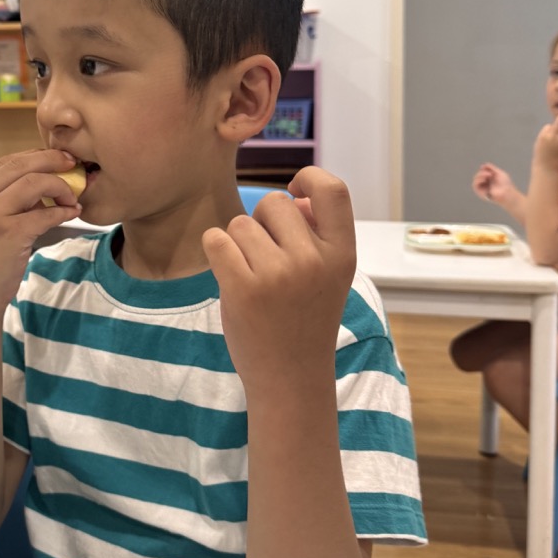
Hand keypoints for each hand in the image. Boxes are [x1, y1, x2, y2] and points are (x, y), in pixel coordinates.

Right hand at [0, 149, 82, 310]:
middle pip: (21, 165)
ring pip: (35, 182)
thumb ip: (8, 196)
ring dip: (61, 187)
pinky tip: (73, 213)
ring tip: (71, 198)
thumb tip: (47, 173)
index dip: (37, 157)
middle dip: (53, 160)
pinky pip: (46, 213)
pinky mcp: (9, 233)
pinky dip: (64, 211)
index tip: (59, 159)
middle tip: (75, 165)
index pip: (7, 161)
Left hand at [202, 168, 355, 394]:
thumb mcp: (329, 277)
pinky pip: (216, 240)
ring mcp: (278, 274)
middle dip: (263, 221)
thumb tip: (294, 195)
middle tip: (268, 258)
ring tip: (252, 275)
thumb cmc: (305, 320)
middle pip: (274, 202)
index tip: (295, 190)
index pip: (334, 189)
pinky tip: (229, 274)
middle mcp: (313, 260)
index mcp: (342, 254)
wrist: (291, 379)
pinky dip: (216, 252)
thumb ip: (317, 234)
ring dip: (238, 243)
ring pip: (240, 223)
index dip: (310, 178)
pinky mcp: (243, 288)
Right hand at [473, 162, 512, 203]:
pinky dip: (478, 180)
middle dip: (482, 172)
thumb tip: (483, 165)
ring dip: (480, 175)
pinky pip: (475, 185)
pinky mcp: (480, 193)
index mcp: (490, 179)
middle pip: (478, 175)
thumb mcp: (499, 173)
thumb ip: (491, 168)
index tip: (487, 168)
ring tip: (488, 175)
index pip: (483, 172)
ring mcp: (483, 188)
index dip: (484, 169)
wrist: (507, 192)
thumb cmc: (505, 184)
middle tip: (489, 173)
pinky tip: (484, 179)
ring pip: (475, 179)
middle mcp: (486, 183)